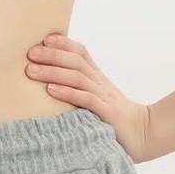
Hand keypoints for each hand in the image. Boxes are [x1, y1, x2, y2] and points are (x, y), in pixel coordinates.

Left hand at [25, 32, 152, 163]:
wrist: (144, 134)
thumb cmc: (112, 117)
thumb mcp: (94, 96)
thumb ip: (76, 86)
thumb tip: (46, 81)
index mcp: (96, 76)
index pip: (80, 51)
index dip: (63, 43)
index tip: (42, 39)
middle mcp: (99, 82)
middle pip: (75, 61)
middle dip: (51, 55)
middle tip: (29, 54)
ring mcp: (104, 96)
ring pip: (77, 77)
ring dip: (52, 72)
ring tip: (31, 71)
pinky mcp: (107, 113)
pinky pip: (86, 99)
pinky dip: (68, 93)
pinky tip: (51, 91)